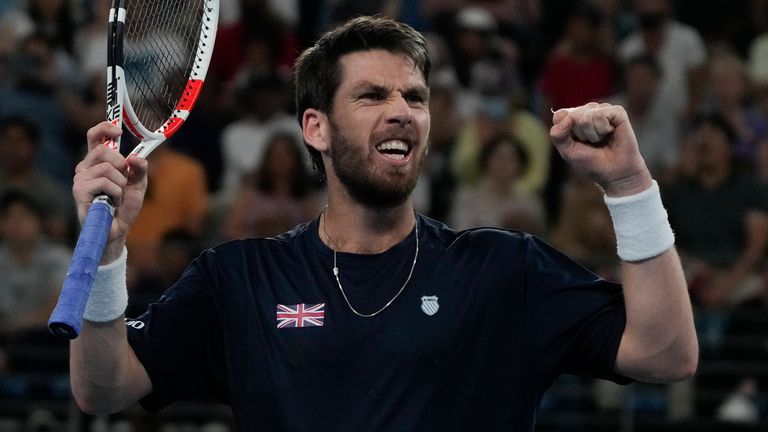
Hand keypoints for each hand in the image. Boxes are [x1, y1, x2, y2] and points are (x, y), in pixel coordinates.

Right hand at [73, 122, 148, 262]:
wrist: (117, 229)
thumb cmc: (123, 206)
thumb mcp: (138, 185)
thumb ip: (139, 169)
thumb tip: (135, 158)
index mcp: (98, 162)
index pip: (94, 137)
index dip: (104, 129)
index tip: (117, 131)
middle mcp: (85, 167)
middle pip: (103, 150)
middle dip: (121, 165)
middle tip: (124, 181)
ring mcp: (80, 179)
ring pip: (107, 167)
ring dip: (120, 184)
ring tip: (117, 196)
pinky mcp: (79, 191)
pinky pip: (104, 182)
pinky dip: (115, 193)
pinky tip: (112, 203)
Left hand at [550, 102, 651, 196]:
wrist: (615, 173)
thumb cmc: (591, 163)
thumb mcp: (568, 151)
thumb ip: (558, 135)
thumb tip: (568, 118)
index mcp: (573, 119)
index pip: (560, 115)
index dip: (565, 133)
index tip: (577, 143)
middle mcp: (587, 111)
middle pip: (572, 116)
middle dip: (581, 135)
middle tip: (592, 143)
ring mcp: (602, 110)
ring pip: (586, 116)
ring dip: (592, 134)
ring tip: (601, 140)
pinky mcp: (617, 111)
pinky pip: (599, 114)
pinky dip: (602, 129)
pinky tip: (610, 133)